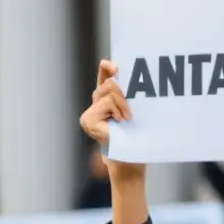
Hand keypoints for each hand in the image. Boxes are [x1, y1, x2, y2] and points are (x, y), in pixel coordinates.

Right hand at [79, 60, 143, 180]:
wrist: (131, 156)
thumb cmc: (136, 134)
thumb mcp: (135, 109)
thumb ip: (130, 93)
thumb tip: (128, 76)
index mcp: (107, 96)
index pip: (104, 74)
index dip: (107, 67)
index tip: (116, 67)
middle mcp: (97, 101)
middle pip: (110, 83)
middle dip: (125, 94)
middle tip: (130, 113)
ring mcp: (90, 111)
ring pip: (109, 91)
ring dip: (123, 105)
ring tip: (126, 120)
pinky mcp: (87, 119)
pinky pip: (106, 103)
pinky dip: (116, 111)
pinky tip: (118, 123)